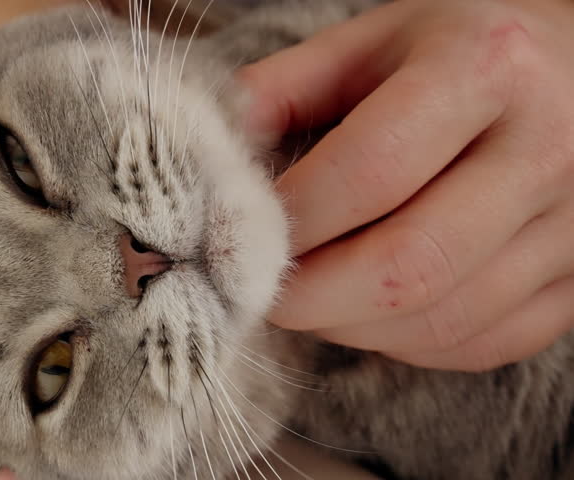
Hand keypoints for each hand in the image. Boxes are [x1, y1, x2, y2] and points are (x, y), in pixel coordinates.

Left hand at [240, 0, 573, 370]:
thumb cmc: (462, 50)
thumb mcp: (375, 39)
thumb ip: (287, 87)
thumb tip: (213, 154)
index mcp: (487, 68)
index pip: (370, 170)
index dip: (292, 219)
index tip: (242, 235)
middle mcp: (548, 150)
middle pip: (409, 263)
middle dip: (310, 296)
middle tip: (258, 289)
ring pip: (442, 318)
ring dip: (350, 325)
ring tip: (308, 298)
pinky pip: (479, 341)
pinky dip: (404, 342)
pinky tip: (368, 311)